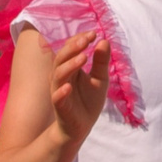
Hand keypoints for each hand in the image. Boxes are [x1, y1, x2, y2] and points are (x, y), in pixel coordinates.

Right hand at [47, 31, 109, 145]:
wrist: (81, 127)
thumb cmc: (88, 101)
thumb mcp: (100, 79)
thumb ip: (101, 61)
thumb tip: (104, 40)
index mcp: (70, 68)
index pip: (70, 49)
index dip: (80, 40)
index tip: (94, 33)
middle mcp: (62, 77)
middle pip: (61, 57)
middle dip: (73, 47)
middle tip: (86, 40)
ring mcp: (59, 91)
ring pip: (58, 74)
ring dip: (70, 65)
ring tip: (83, 57)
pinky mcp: (60, 106)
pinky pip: (57, 97)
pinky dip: (61, 91)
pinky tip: (68, 87)